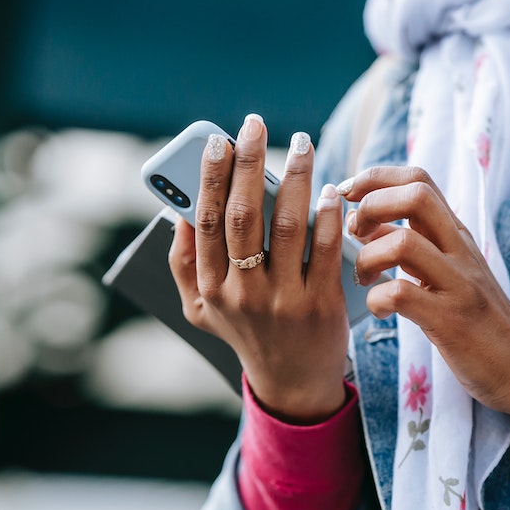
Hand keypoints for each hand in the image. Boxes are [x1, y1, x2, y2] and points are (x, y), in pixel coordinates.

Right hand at [168, 115, 349, 422]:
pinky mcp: (321, 305)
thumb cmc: (244, 332)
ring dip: (295, 179)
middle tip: (256, 125)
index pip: (205, 221)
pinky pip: (325, 250)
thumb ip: (183, 262)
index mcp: (209, 287)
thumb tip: (178, 211)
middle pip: (243, 216)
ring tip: (303, 144)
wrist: (292, 384)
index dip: (211, 177)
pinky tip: (331, 190)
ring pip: (288, 226)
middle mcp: (242, 293)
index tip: (219, 140)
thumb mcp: (199, 308)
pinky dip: (328, 216)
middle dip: (249, 164)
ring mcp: (283, 300)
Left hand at [340, 166, 509, 423]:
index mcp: (456, 235)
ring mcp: (458, 284)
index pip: (419, 180)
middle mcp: (459, 251)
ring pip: (403, 243)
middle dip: (372, 204)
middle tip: (354, 232)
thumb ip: (418, 243)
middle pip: (415, 195)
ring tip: (365, 278)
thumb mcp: (452, 271)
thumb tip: (369, 220)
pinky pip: (400, 294)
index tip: (350, 194)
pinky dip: (376, 299)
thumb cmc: (480, 321)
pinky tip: (380, 311)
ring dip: (367, 257)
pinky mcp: (450, 320)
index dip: (376, 178)